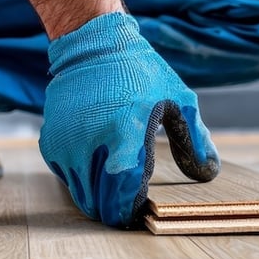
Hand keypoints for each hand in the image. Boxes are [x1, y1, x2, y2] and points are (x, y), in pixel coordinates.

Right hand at [40, 12, 220, 226]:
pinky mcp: (51, 143)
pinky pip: (67, 177)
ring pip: (81, 193)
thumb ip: (194, 140)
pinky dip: (81, 180)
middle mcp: (90, 143)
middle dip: (114, 211)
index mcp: (124, 133)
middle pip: (99, 201)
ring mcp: (66, 144)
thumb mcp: (178, 99)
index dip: (132, 210)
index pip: (124, 193)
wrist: (93, 44)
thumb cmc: (141, 72)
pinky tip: (97, 170)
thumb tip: (207, 173)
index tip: (140, 213)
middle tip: (127, 209)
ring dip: (97, 197)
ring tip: (114, 192)